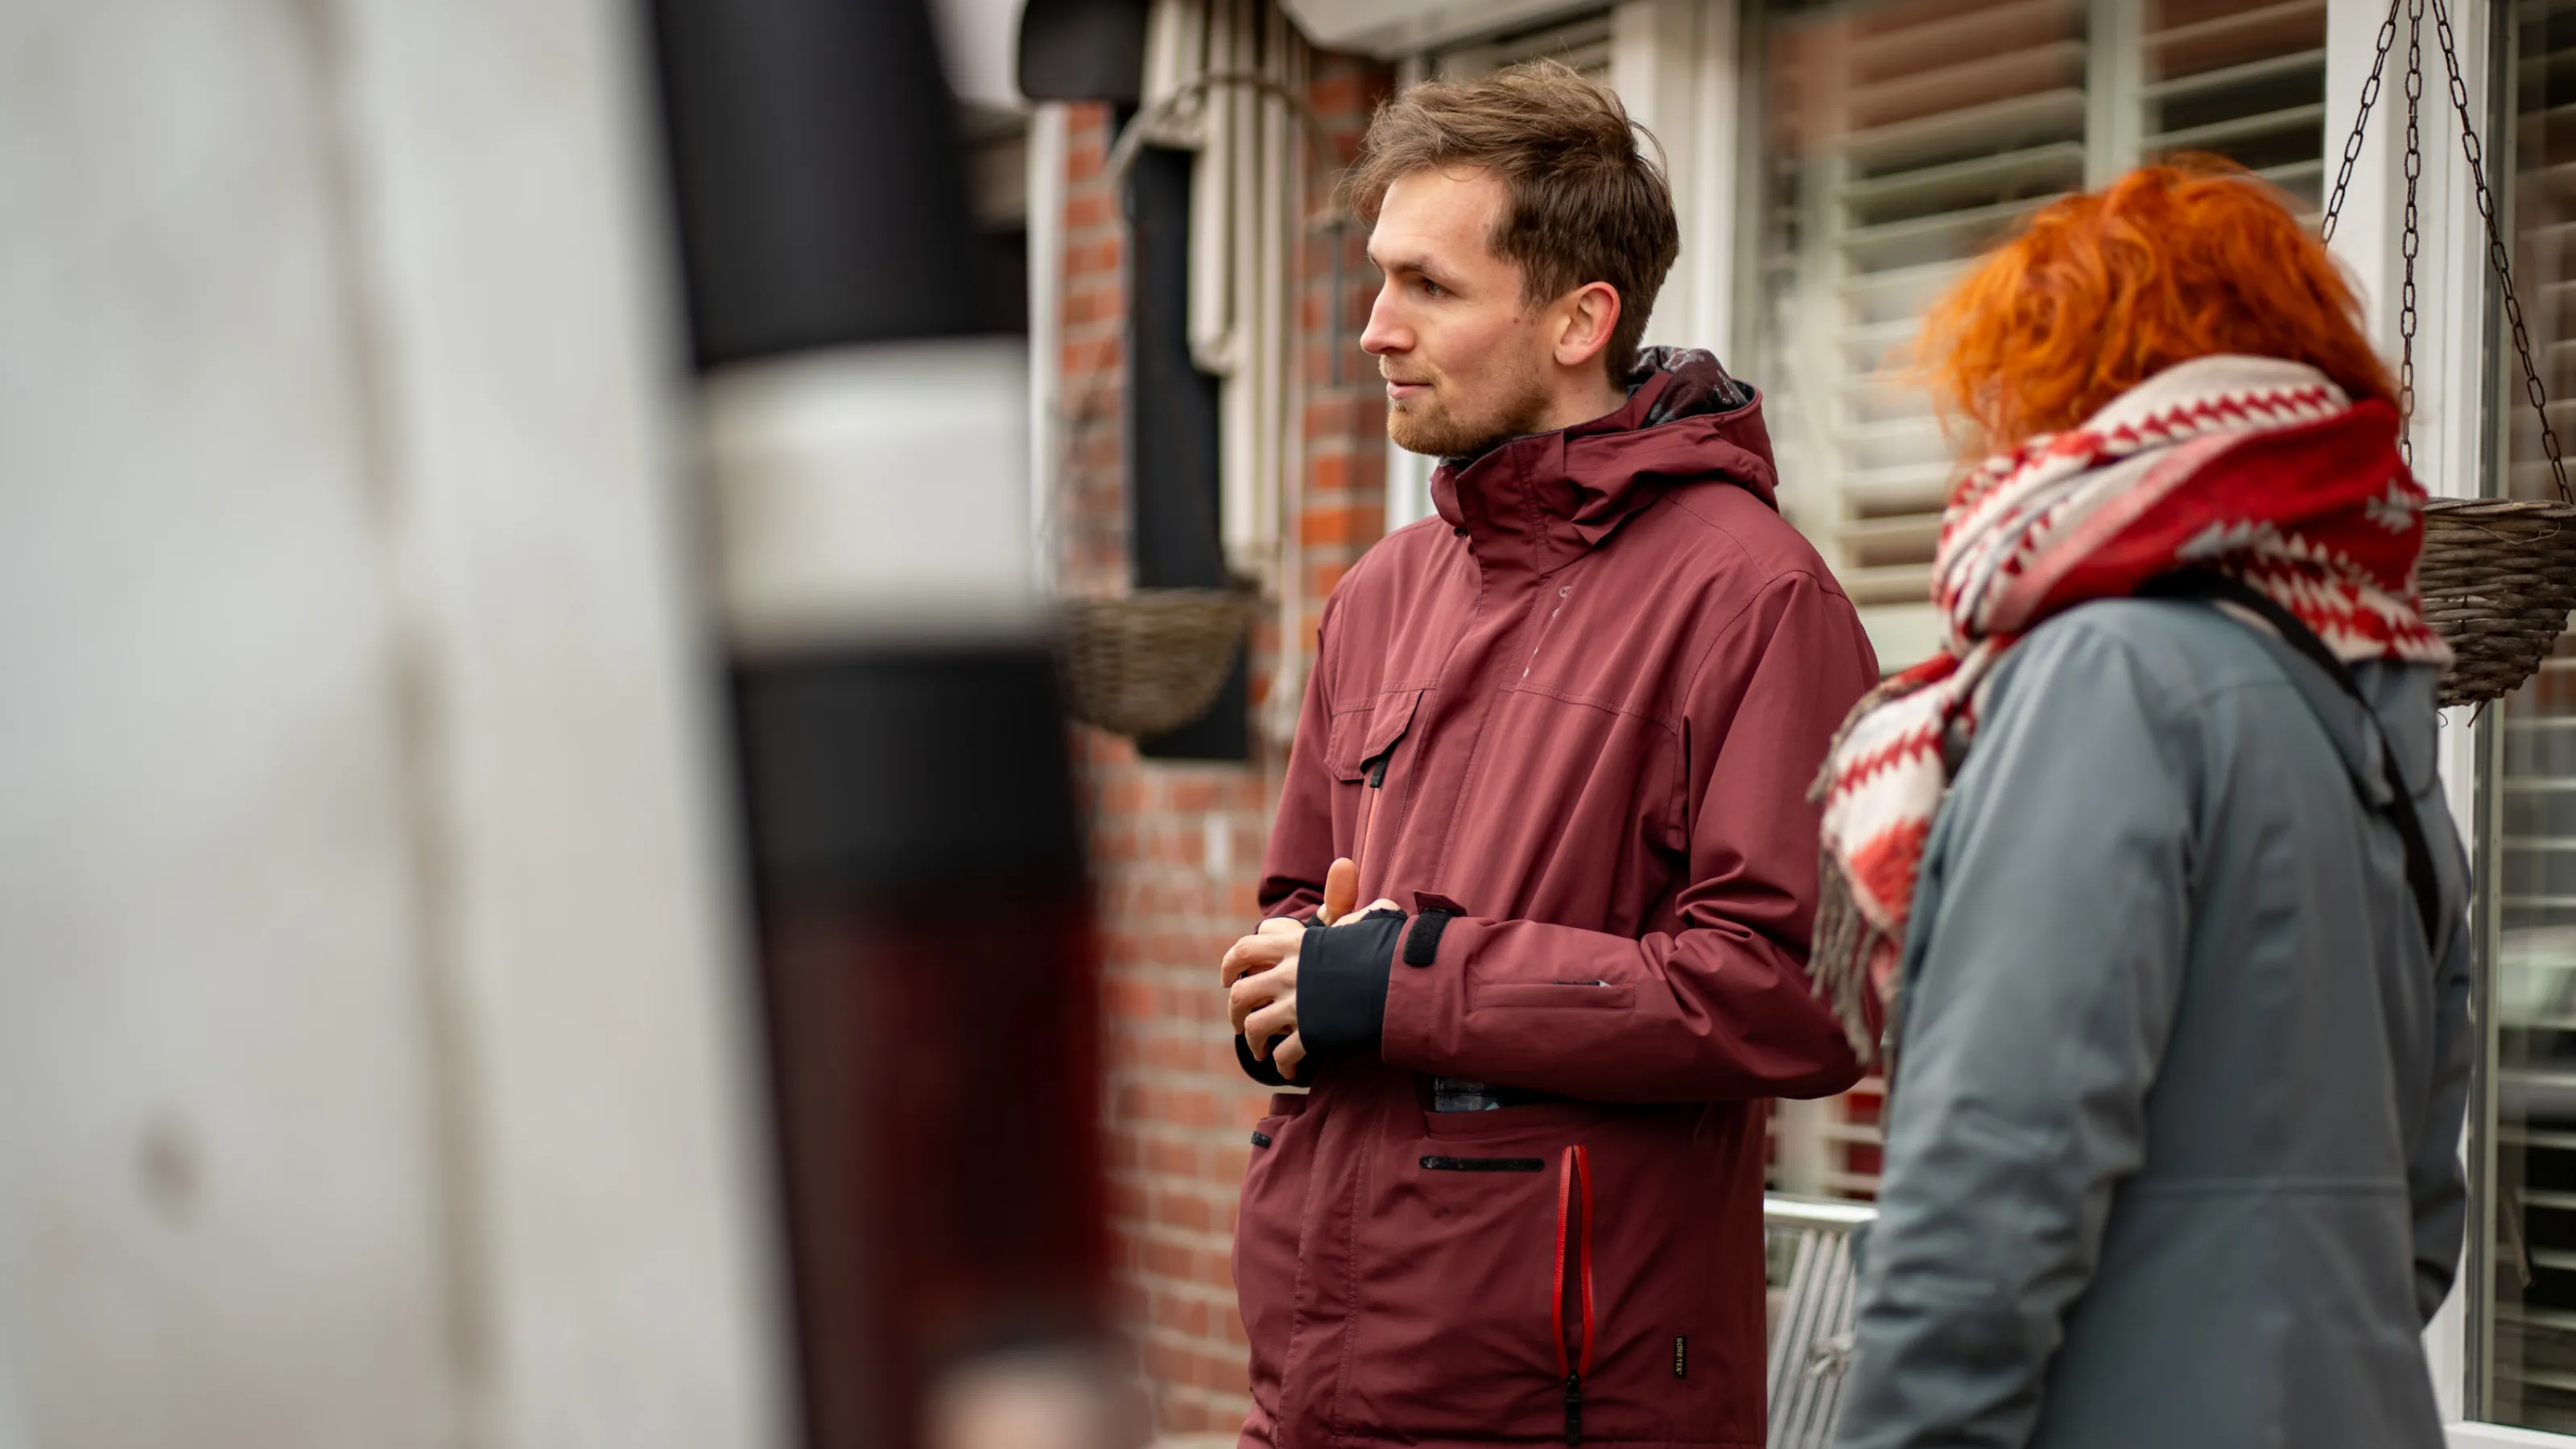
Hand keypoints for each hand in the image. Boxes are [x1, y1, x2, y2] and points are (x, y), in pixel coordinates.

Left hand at [1220, 859, 1394, 1080]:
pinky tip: (1289, 1070)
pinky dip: (1283, 1064)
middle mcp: (1288, 973)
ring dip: (1252, 1040)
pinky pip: (1284, 1054)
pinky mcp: (1311, 1033)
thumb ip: (1346, 904)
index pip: (1246, 948)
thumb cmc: (1385, 946)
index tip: (1231, 975)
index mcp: (1295, 944)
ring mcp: (1297, 1005)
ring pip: (1254, 1026)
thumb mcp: (1363, 916)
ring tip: (1260, 1049)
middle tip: (1239, 1019)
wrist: (1401, 978)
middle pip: (1240, 992)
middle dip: (1234, 1010)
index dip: (1235, 962)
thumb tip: (1345, 867)